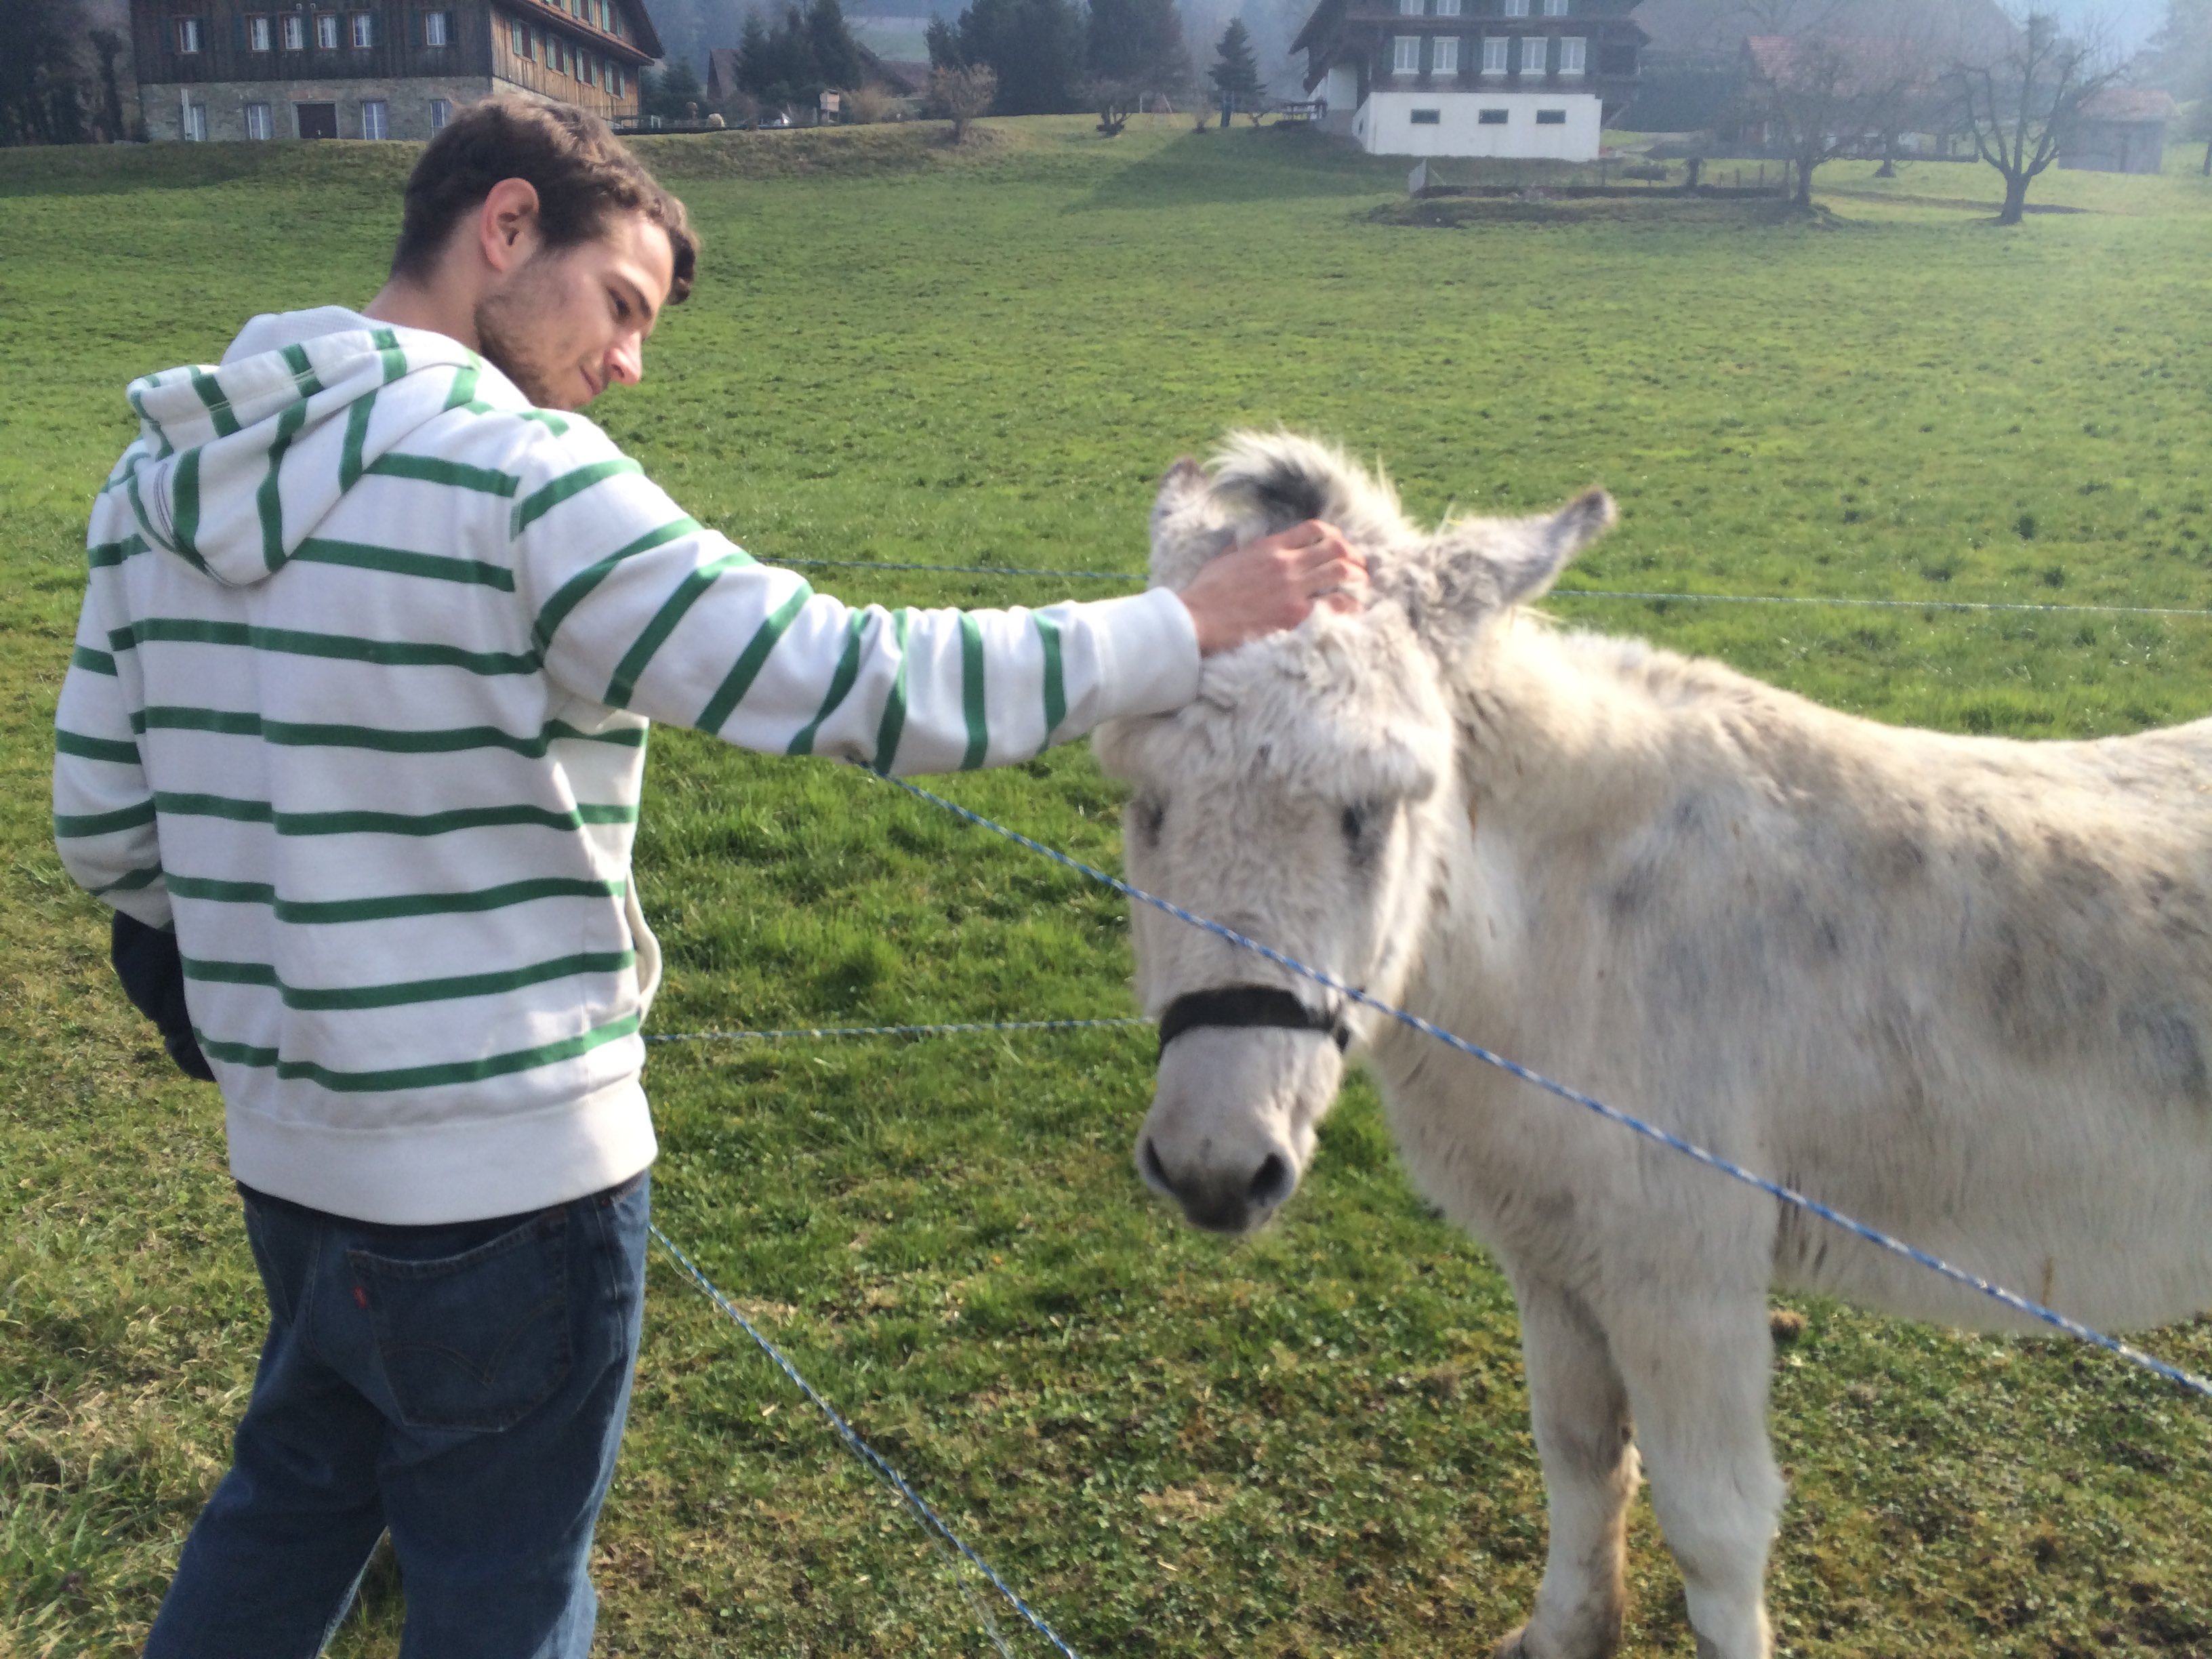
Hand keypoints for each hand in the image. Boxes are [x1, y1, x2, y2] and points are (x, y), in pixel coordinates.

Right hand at [1176, 521, 1366, 655]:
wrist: (1195, 620)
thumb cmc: (1205, 593)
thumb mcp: (1224, 558)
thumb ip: (1242, 547)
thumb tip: (1245, 539)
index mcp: (1269, 546)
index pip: (1314, 529)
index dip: (1334, 535)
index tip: (1340, 546)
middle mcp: (1285, 563)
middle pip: (1335, 548)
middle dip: (1354, 556)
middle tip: (1360, 568)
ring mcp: (1292, 589)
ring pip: (1341, 572)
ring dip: (1357, 577)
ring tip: (1362, 586)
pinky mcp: (1294, 615)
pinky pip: (1335, 605)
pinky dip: (1349, 606)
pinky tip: (1353, 609)